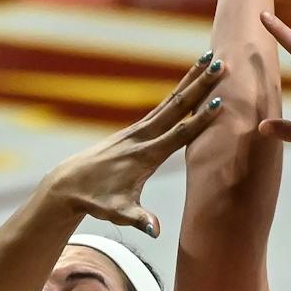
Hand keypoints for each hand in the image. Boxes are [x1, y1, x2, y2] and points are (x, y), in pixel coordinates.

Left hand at [40, 56, 226, 235]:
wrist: (69, 184)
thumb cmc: (96, 199)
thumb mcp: (117, 212)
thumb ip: (138, 218)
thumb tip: (155, 230)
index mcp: (145, 155)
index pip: (178, 134)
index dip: (200, 120)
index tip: (219, 102)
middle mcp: (143, 136)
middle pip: (177, 107)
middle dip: (199, 85)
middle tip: (221, 64)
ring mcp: (138, 130)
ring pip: (170, 101)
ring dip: (191, 80)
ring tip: (209, 59)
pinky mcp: (135, 130)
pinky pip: (162, 106)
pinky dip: (178, 92)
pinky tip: (189, 81)